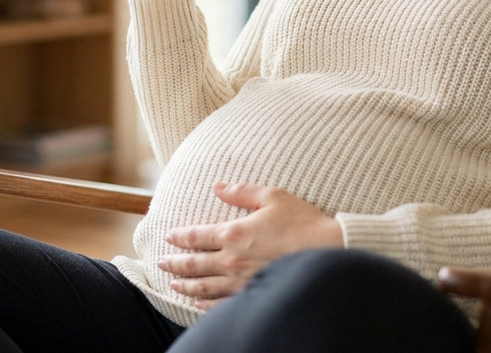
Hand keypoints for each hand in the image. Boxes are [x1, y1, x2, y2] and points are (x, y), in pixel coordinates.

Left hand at [158, 182, 342, 309]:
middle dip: (175, 264)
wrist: (329, 252)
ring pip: (204, 287)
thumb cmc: (303, 223)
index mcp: (234, 233)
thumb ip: (242, 191)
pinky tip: (198, 304)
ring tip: (173, 285)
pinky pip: (222, 303)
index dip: (179, 237)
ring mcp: (242, 281)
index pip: (196, 236)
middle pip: (194, 264)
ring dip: (186, 286)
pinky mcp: (254, 295)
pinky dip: (206, 305)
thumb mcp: (272, 197)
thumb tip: (218, 186)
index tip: (168, 237)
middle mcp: (232, 260)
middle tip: (162, 264)